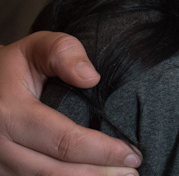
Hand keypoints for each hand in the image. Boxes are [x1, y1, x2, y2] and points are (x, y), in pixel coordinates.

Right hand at [0, 32, 141, 175]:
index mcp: (9, 113)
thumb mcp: (37, 47)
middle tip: (133, 172)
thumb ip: (64, 53)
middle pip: (55, 171)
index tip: (132, 153)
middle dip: (99, 174)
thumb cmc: (16, 65)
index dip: (101, 151)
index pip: (64, 140)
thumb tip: (91, 78)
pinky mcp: (0, 172)